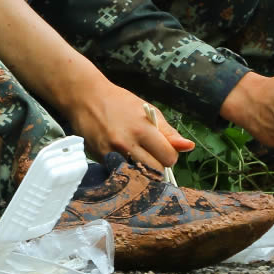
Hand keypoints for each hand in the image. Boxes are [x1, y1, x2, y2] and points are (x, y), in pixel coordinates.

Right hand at [63, 81, 194, 170]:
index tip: (162, 148)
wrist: (84, 97)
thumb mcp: (147, 110)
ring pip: (140, 176)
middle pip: (156, 171)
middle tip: (150, 153)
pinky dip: (126, 168)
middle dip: (158, 165)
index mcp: (142, 129)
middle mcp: (127, 143)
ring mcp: (111, 153)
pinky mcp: (100, 158)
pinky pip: (122, 172)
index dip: (170, 154)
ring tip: (137, 156)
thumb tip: (189, 147)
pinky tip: (123, 156)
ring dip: (143, 169)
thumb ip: (168, 131)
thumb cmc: (118, 102)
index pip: (169, 157)